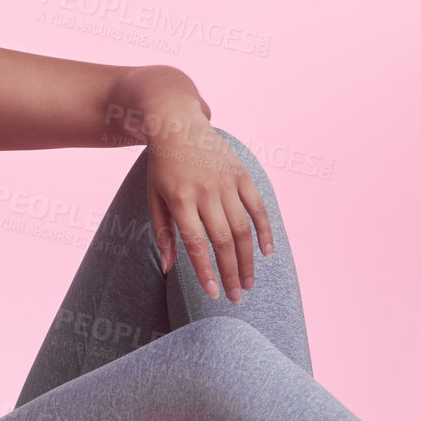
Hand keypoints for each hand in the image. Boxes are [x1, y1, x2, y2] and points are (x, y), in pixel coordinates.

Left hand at [143, 113, 273, 301]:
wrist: (177, 122)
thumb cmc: (162, 165)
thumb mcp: (154, 197)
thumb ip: (162, 233)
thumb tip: (168, 268)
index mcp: (180, 199)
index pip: (195, 244)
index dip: (206, 272)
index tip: (214, 294)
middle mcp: (205, 191)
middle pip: (223, 240)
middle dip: (231, 273)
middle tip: (237, 297)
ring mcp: (226, 182)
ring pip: (243, 228)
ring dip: (248, 259)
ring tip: (249, 283)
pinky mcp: (241, 174)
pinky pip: (257, 207)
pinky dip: (265, 231)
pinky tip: (267, 253)